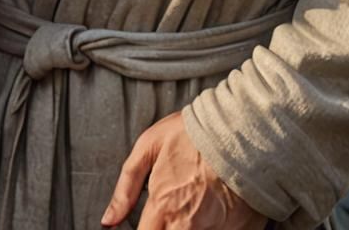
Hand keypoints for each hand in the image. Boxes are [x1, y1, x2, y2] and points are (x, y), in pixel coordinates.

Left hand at [102, 112, 266, 229]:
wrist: (241, 128)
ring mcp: (216, 229)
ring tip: (194, 204)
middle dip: (167, 228)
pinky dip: (213, 226)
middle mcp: (188, 223)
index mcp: (164, 205)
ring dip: (190, 225)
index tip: (148, 224)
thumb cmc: (192, 133)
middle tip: (170, 214)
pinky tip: (213, 209)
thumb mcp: (148, 147)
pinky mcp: (240, 229)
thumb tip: (107, 221)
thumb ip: (125, 188)